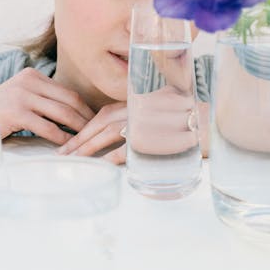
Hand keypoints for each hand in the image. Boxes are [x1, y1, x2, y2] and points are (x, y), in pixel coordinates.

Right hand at [0, 67, 94, 143]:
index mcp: (32, 75)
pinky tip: (69, 147)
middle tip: (97, 131)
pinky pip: (47, 128)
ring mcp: (22, 96)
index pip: (66, 91)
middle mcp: (28, 82)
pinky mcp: (17, 113)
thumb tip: (70, 112)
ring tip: (88, 139)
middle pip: (68, 100)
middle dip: (86, 117)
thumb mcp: (20, 96)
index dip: (84, 106)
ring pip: (61, 114)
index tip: (94, 119)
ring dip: (78, 129)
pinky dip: (61, 139)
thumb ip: (41, 98)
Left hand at [57, 86, 202, 163]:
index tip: (68, 143)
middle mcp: (135, 110)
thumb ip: (135, 121)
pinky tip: (99, 166)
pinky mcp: (152, 138)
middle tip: (62, 155)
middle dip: (78, 141)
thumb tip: (119, 136)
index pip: (100, 116)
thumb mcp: (154, 115)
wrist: (207, 123)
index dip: (82, 129)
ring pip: (106, 135)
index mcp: (133, 104)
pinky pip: (125, 149)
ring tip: (73, 161)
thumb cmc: (182, 121)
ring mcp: (143, 122)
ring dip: (87, 148)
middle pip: (98, 125)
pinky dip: (110, 158)